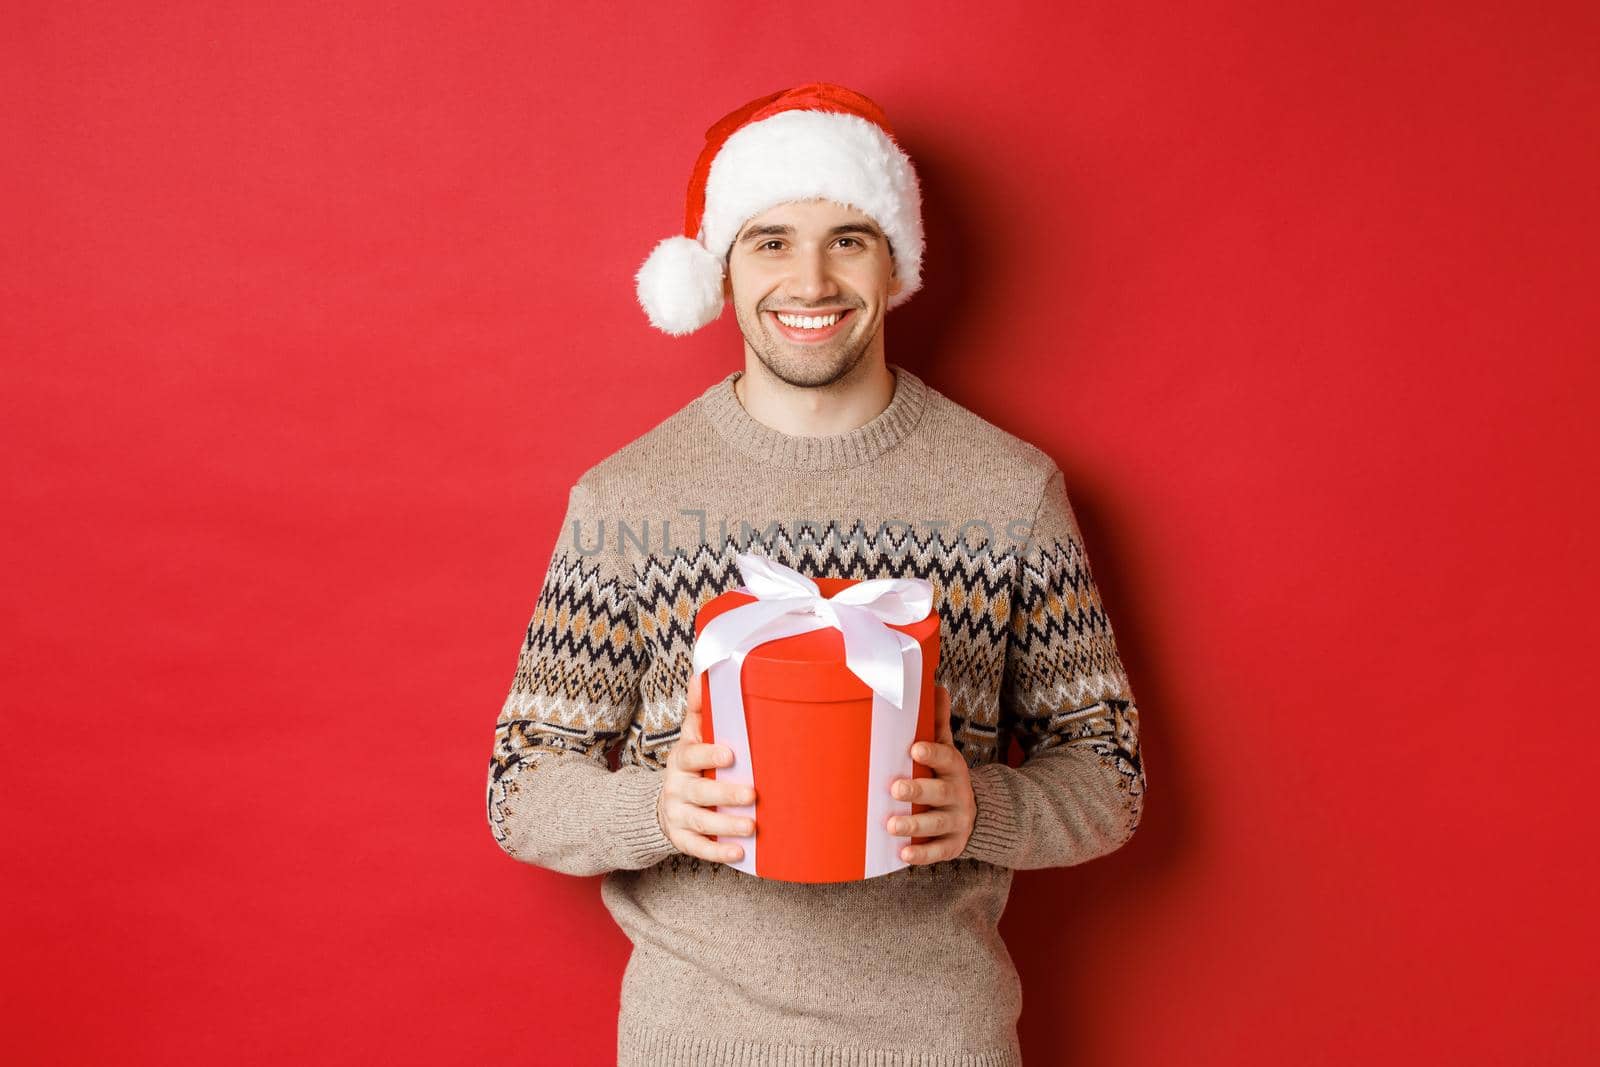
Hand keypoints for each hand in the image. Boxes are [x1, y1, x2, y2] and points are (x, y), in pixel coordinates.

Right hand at [657, 672, 757, 863]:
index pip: (691, 756)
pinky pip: (697, 848)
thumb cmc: (689, 766)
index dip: (709, 755)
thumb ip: (698, 709)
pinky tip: (739, 852)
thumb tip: (703, 673)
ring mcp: (678, 815)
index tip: (731, 754)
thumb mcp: (690, 738)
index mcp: (681, 760)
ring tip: (752, 826)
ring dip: (726, 825)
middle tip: (753, 794)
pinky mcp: (681, 839)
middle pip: (699, 792)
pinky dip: (718, 852)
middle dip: (725, 794)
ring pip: (701, 822)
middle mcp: (677, 788)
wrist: (662, 804)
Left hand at [886, 683, 974, 863]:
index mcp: (954, 769)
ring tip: (891, 825)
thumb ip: (937, 724)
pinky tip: (902, 854)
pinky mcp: (952, 846)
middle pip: (940, 793)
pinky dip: (921, 854)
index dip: (932, 753)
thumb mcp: (946, 751)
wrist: (978, 814)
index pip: (946, 758)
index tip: (914, 748)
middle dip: (918, 791)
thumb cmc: (946, 776)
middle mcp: (958, 796)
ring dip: (914, 824)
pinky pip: (936, 853)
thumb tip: (936, 684)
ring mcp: (956, 823)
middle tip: (894, 788)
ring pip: (936, 825)